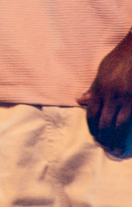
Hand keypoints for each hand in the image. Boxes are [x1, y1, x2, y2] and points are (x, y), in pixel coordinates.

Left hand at [82, 32, 131, 153]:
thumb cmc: (119, 59)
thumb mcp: (102, 71)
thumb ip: (93, 88)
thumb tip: (80, 101)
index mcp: (100, 88)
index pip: (92, 114)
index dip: (92, 127)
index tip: (95, 136)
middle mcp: (112, 95)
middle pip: (105, 122)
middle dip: (104, 137)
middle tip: (105, 146)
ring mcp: (126, 98)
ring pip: (119, 124)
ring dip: (116, 138)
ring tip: (115, 148)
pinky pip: (130, 119)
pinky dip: (127, 130)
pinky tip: (126, 138)